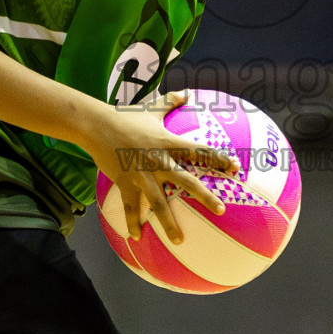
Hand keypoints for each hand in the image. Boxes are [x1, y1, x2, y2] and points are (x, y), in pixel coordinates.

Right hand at [78, 89, 237, 243]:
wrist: (97, 125)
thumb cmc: (126, 115)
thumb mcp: (151, 108)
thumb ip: (171, 101)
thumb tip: (186, 92)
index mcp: (168, 142)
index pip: (199, 151)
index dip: (218, 159)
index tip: (235, 168)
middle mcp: (159, 161)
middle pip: (186, 181)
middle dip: (205, 197)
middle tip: (221, 210)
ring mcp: (142, 174)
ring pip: (159, 203)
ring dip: (169, 223)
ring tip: (180, 241)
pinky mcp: (125, 182)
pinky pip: (130, 207)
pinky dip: (132, 223)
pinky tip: (136, 238)